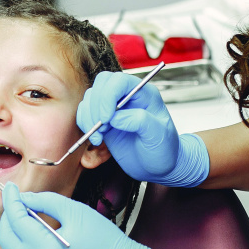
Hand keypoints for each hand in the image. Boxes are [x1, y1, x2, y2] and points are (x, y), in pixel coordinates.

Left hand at [0, 183, 174, 248]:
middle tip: (15, 200)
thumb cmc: (104, 239)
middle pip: (6, 239)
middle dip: (7, 217)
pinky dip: (19, 244)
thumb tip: (24, 198)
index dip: (11, 201)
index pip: (17, 221)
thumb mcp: (76, 211)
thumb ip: (45, 201)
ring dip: (11, 231)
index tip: (11, 188)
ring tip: (22, 213)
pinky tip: (29, 230)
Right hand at [77, 71, 208, 186]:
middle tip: (102, 127)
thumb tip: (116, 117)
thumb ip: (140, 121)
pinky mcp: (103, 120)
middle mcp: (127, 96)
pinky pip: (85, 113)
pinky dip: (84, 125)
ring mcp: (113, 107)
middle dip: (96, 105)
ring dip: (89, 117)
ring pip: (90, 98)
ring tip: (100, 136)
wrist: (157, 167)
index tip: (107, 118)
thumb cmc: (164, 149)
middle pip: (102, 83)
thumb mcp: (159, 136)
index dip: (109, 95)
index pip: (120, 81)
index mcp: (143, 93)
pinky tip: (97, 139)